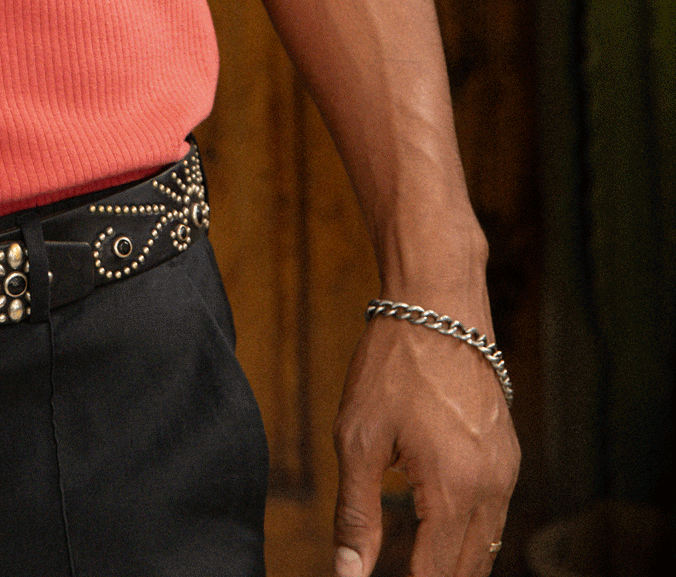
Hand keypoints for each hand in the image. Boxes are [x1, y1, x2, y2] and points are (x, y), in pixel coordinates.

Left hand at [332, 313, 518, 576]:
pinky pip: (496, 513)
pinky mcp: (508, 455)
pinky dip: (471, 532)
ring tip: (418, 562)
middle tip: (402, 572)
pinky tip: (441, 529)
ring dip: (456, 562)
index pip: (437, 573)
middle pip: (470, 568)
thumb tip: (348, 572)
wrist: (437, 305)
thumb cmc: (392, 365)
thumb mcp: (358, 438)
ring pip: (487, 545)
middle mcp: (491, 488)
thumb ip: (356, 513)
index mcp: (452, 489)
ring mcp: (506, 471)